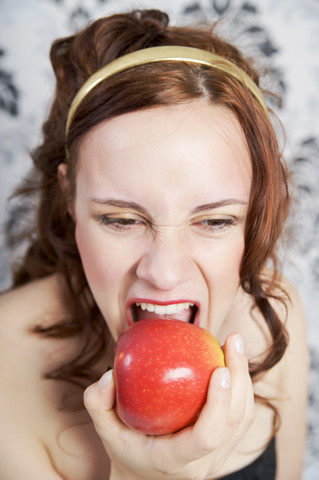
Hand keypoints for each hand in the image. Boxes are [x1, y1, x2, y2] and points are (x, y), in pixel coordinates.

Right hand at [84, 333, 254, 479]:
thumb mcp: (104, 429)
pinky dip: (241, 384)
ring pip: (244, 418)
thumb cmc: (125, 448)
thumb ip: (98, 402)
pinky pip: (241, 414)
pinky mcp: (226, 445)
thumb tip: (110, 375)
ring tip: (235, 342)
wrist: (145, 477)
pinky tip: (230, 358)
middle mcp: (204, 463)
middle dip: (240, 377)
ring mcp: (219, 457)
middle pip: (235, 422)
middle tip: (233, 339)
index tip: (219, 370)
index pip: (206, 437)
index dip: (218, 405)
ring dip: (245, 377)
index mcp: (175, 461)